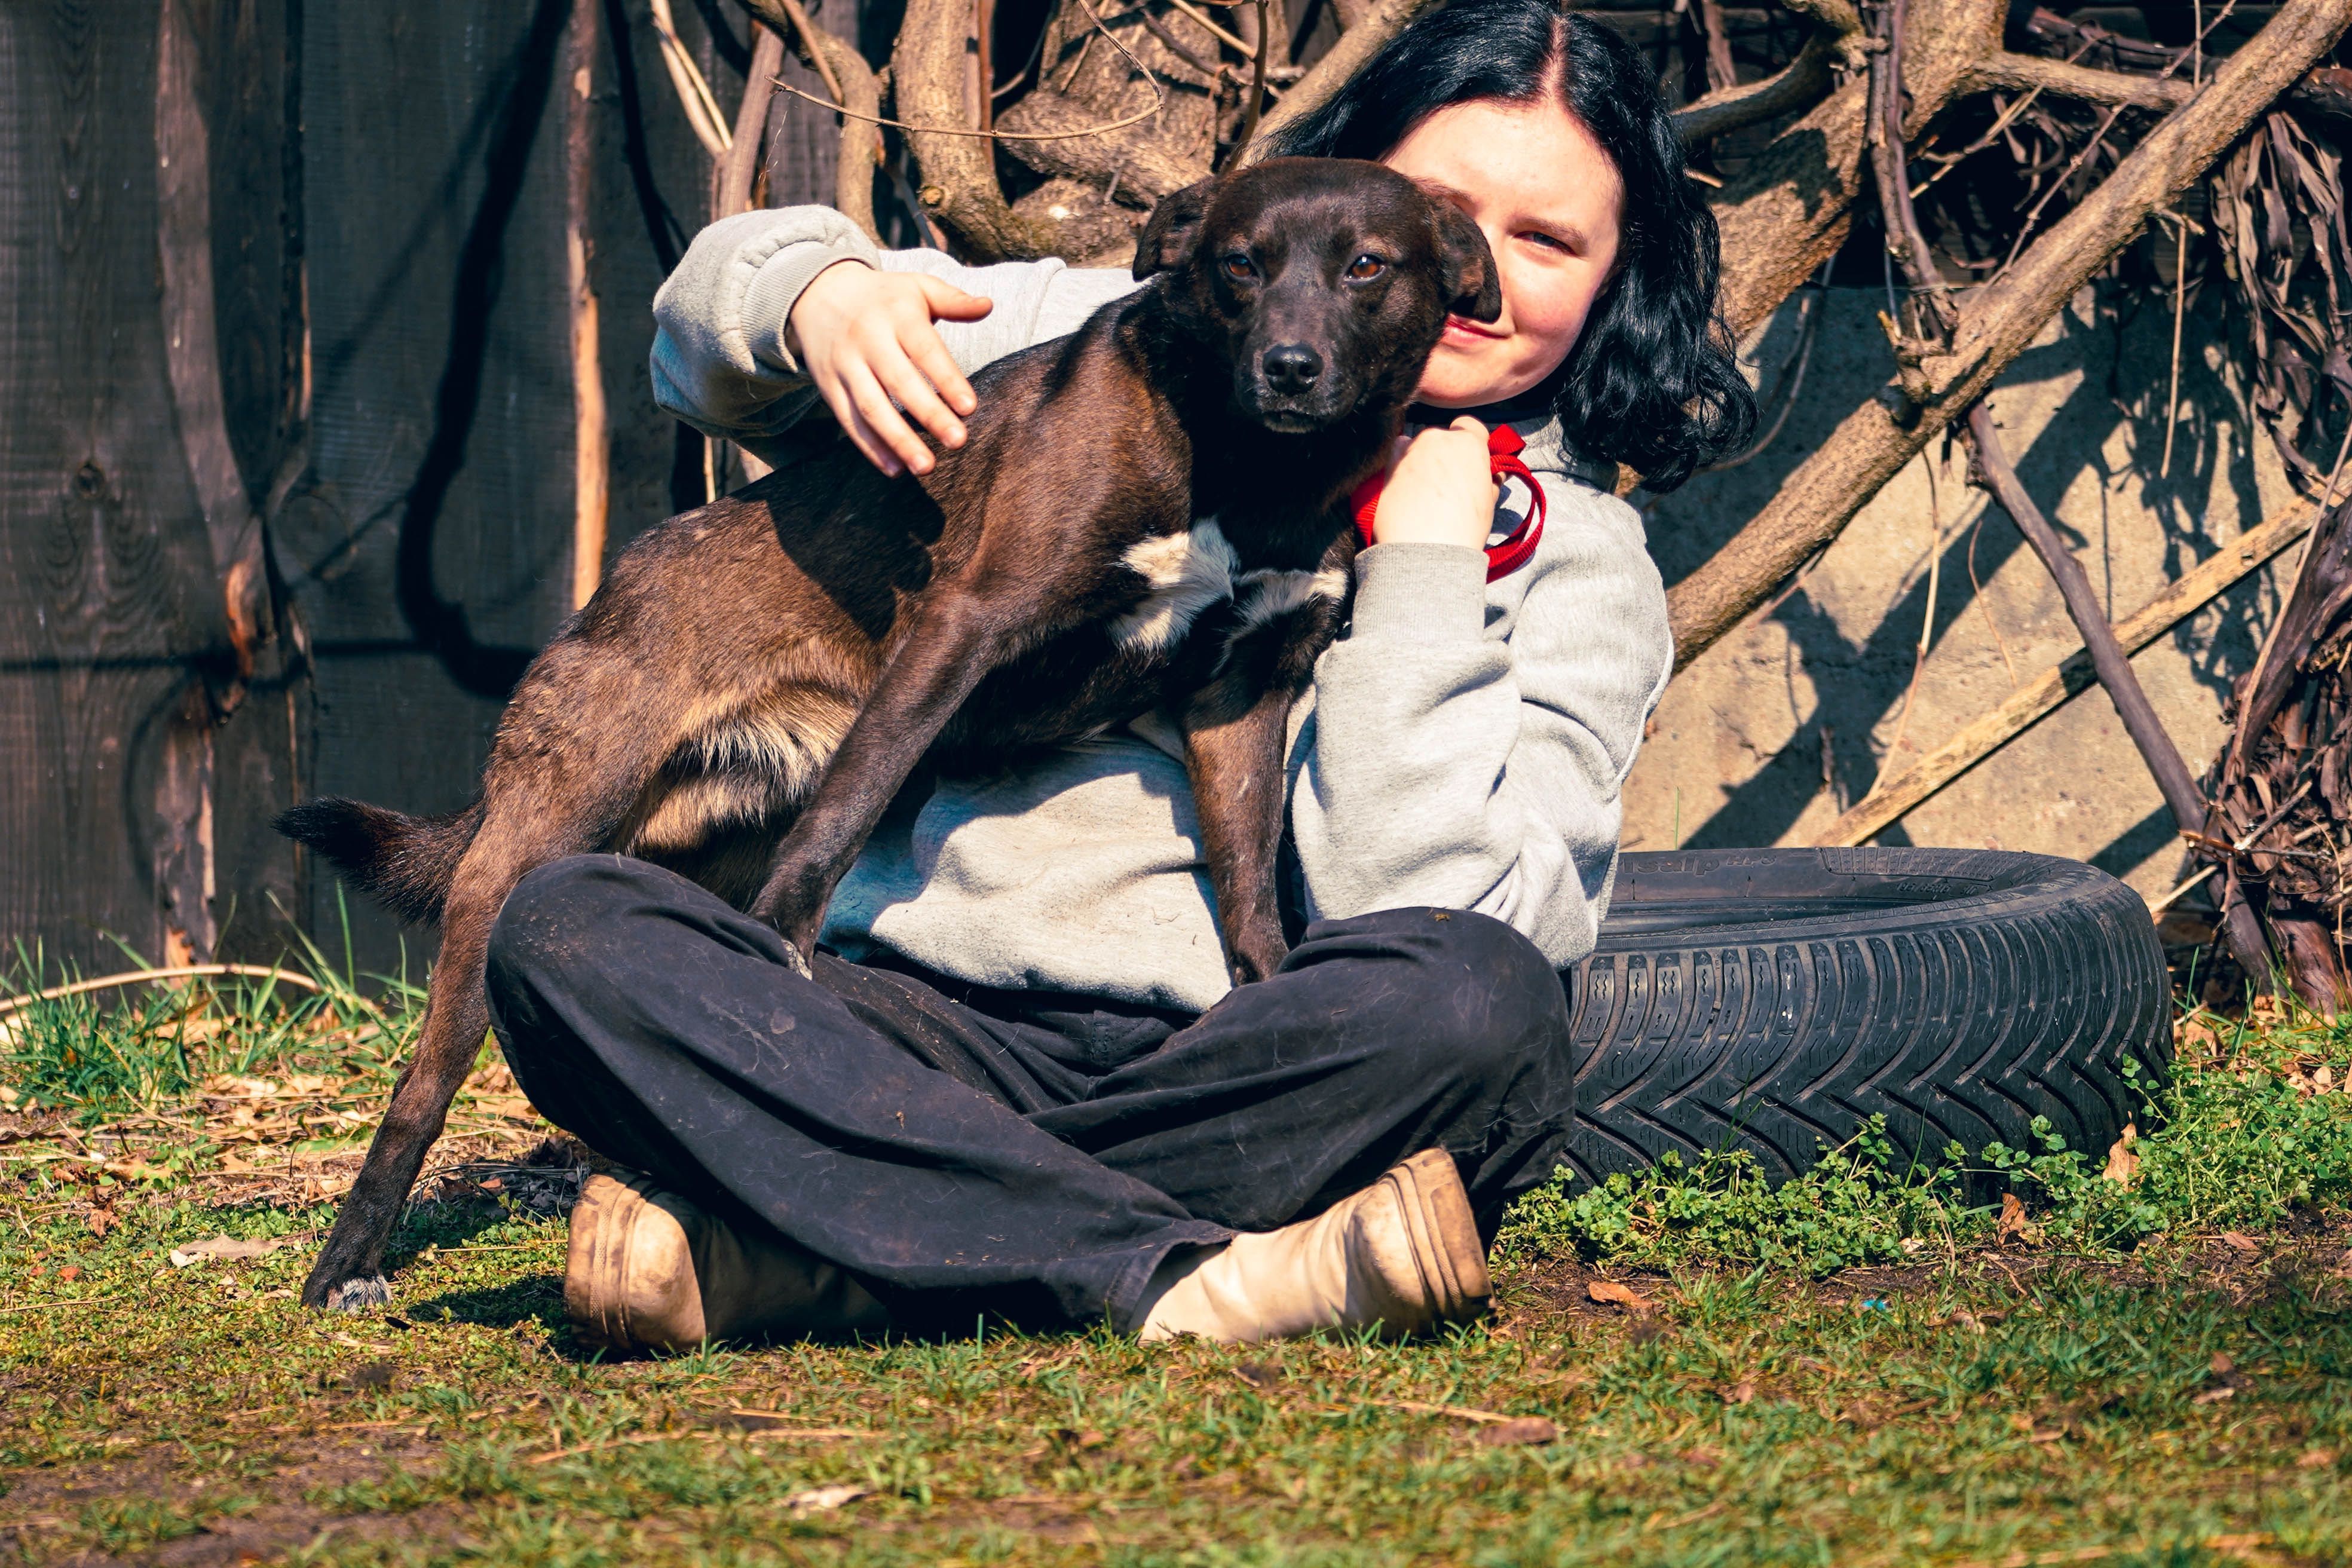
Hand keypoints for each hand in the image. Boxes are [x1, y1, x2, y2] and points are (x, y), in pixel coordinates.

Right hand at [785, 261, 993, 475]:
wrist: (818, 293)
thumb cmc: (884, 297)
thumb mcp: (917, 287)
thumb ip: (953, 300)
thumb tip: (988, 305)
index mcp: (896, 315)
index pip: (925, 350)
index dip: (947, 378)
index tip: (969, 408)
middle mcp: (868, 340)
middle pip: (899, 381)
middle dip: (929, 414)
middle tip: (958, 441)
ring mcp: (845, 365)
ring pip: (871, 407)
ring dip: (898, 439)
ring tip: (926, 466)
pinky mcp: (829, 386)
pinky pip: (849, 421)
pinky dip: (870, 447)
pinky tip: (895, 469)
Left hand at [1368, 416, 1499, 551]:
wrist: (1425, 548)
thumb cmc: (1462, 528)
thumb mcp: (1488, 501)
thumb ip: (1489, 480)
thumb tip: (1493, 476)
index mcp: (1468, 442)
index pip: (1470, 426)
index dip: (1471, 441)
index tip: (1470, 458)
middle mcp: (1438, 438)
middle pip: (1442, 436)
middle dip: (1445, 453)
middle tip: (1447, 480)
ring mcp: (1411, 449)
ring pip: (1418, 445)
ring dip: (1422, 459)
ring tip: (1425, 489)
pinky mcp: (1389, 465)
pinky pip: (1397, 455)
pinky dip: (1402, 465)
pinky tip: (1407, 487)